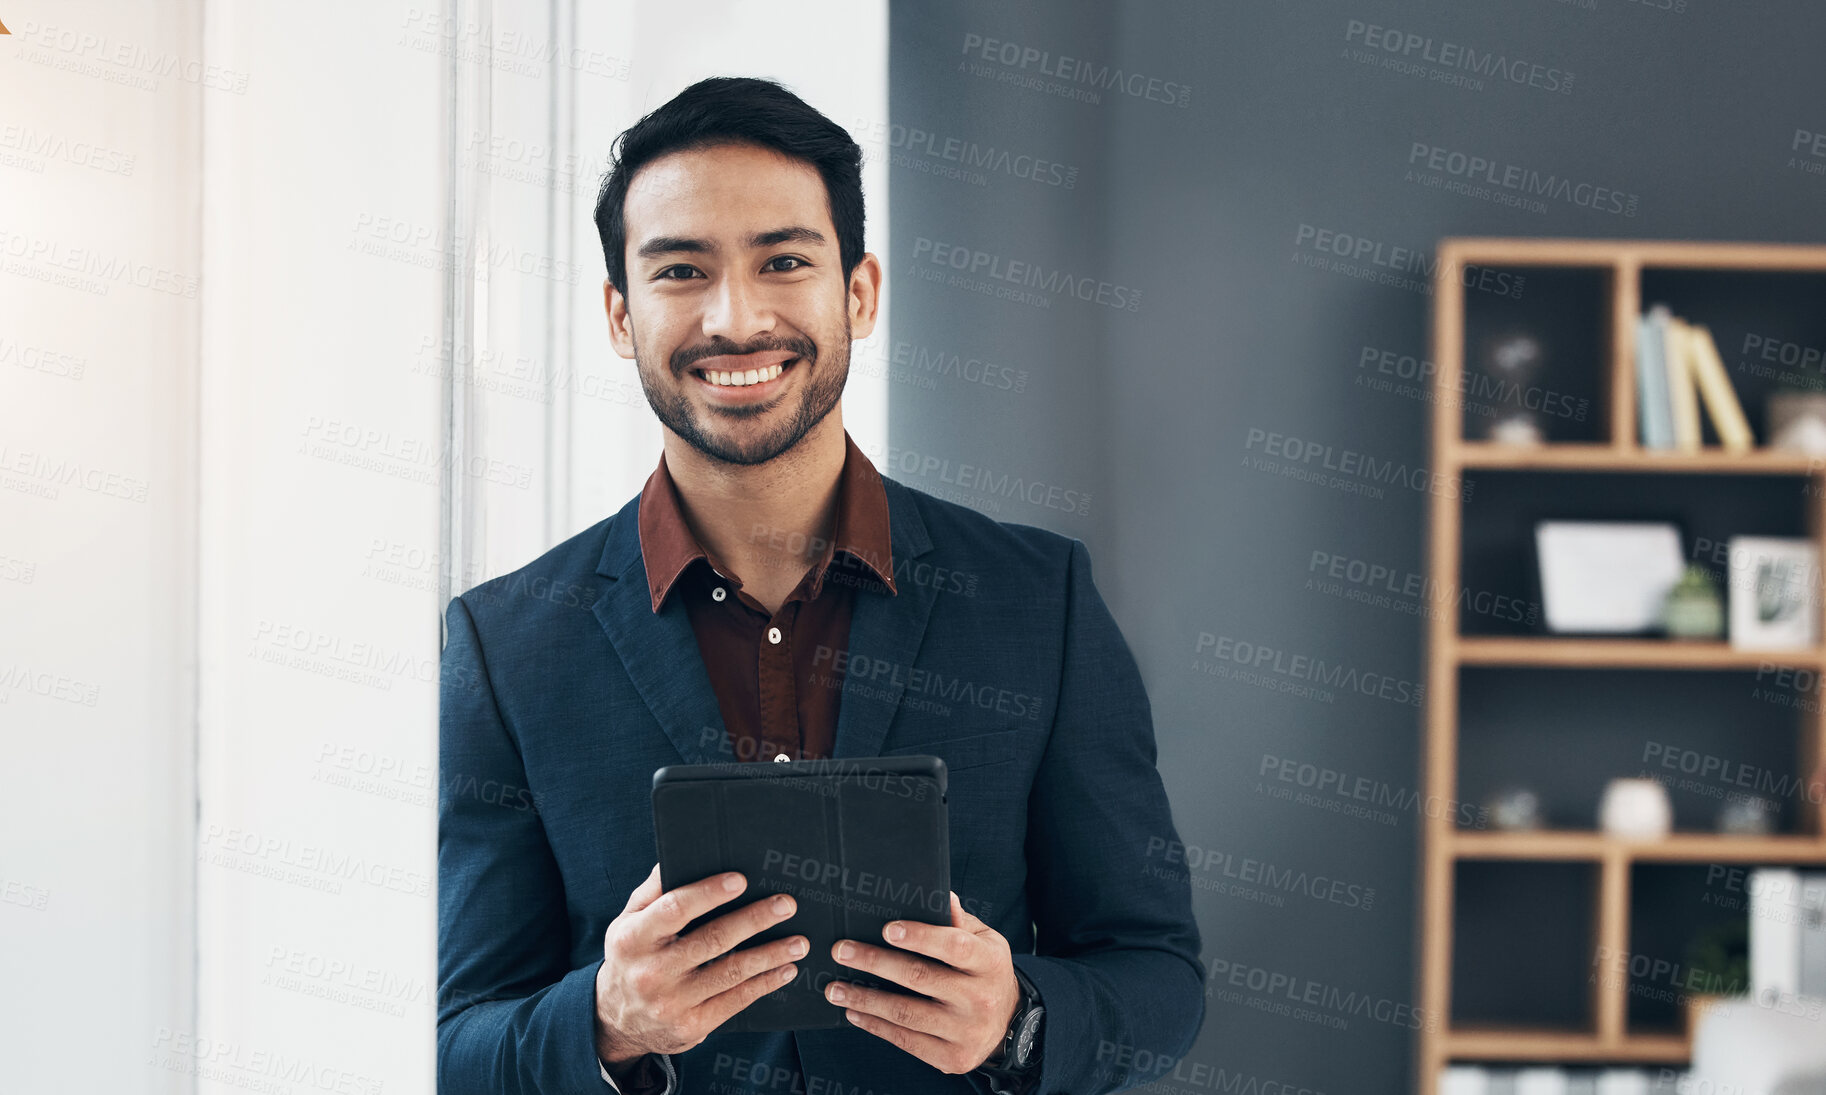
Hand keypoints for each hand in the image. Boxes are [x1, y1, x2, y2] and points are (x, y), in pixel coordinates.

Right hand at [594, 864, 808, 1066]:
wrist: (617, 1021)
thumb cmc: (632, 957)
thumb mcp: (628, 921)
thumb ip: (653, 891)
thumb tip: (675, 856)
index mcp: (633, 938)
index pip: (674, 909)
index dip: (709, 893)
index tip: (741, 879)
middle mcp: (650, 972)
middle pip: (711, 940)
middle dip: (754, 920)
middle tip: (786, 905)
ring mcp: (671, 1003)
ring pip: (730, 972)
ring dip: (770, 955)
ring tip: (799, 941)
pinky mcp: (691, 1026)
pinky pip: (735, 1001)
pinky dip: (764, 983)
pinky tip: (785, 969)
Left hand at [825, 892, 1020, 1074]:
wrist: (1009, 1023)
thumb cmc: (986, 971)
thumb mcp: (984, 941)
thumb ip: (959, 921)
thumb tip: (942, 895)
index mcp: (990, 962)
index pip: (954, 946)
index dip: (920, 936)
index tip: (886, 929)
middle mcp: (981, 998)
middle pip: (920, 977)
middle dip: (875, 962)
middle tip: (841, 951)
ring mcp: (966, 1031)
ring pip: (906, 1013)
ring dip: (865, 998)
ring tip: (835, 988)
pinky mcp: (952, 1058)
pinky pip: (906, 1041)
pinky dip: (875, 1026)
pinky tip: (854, 1012)